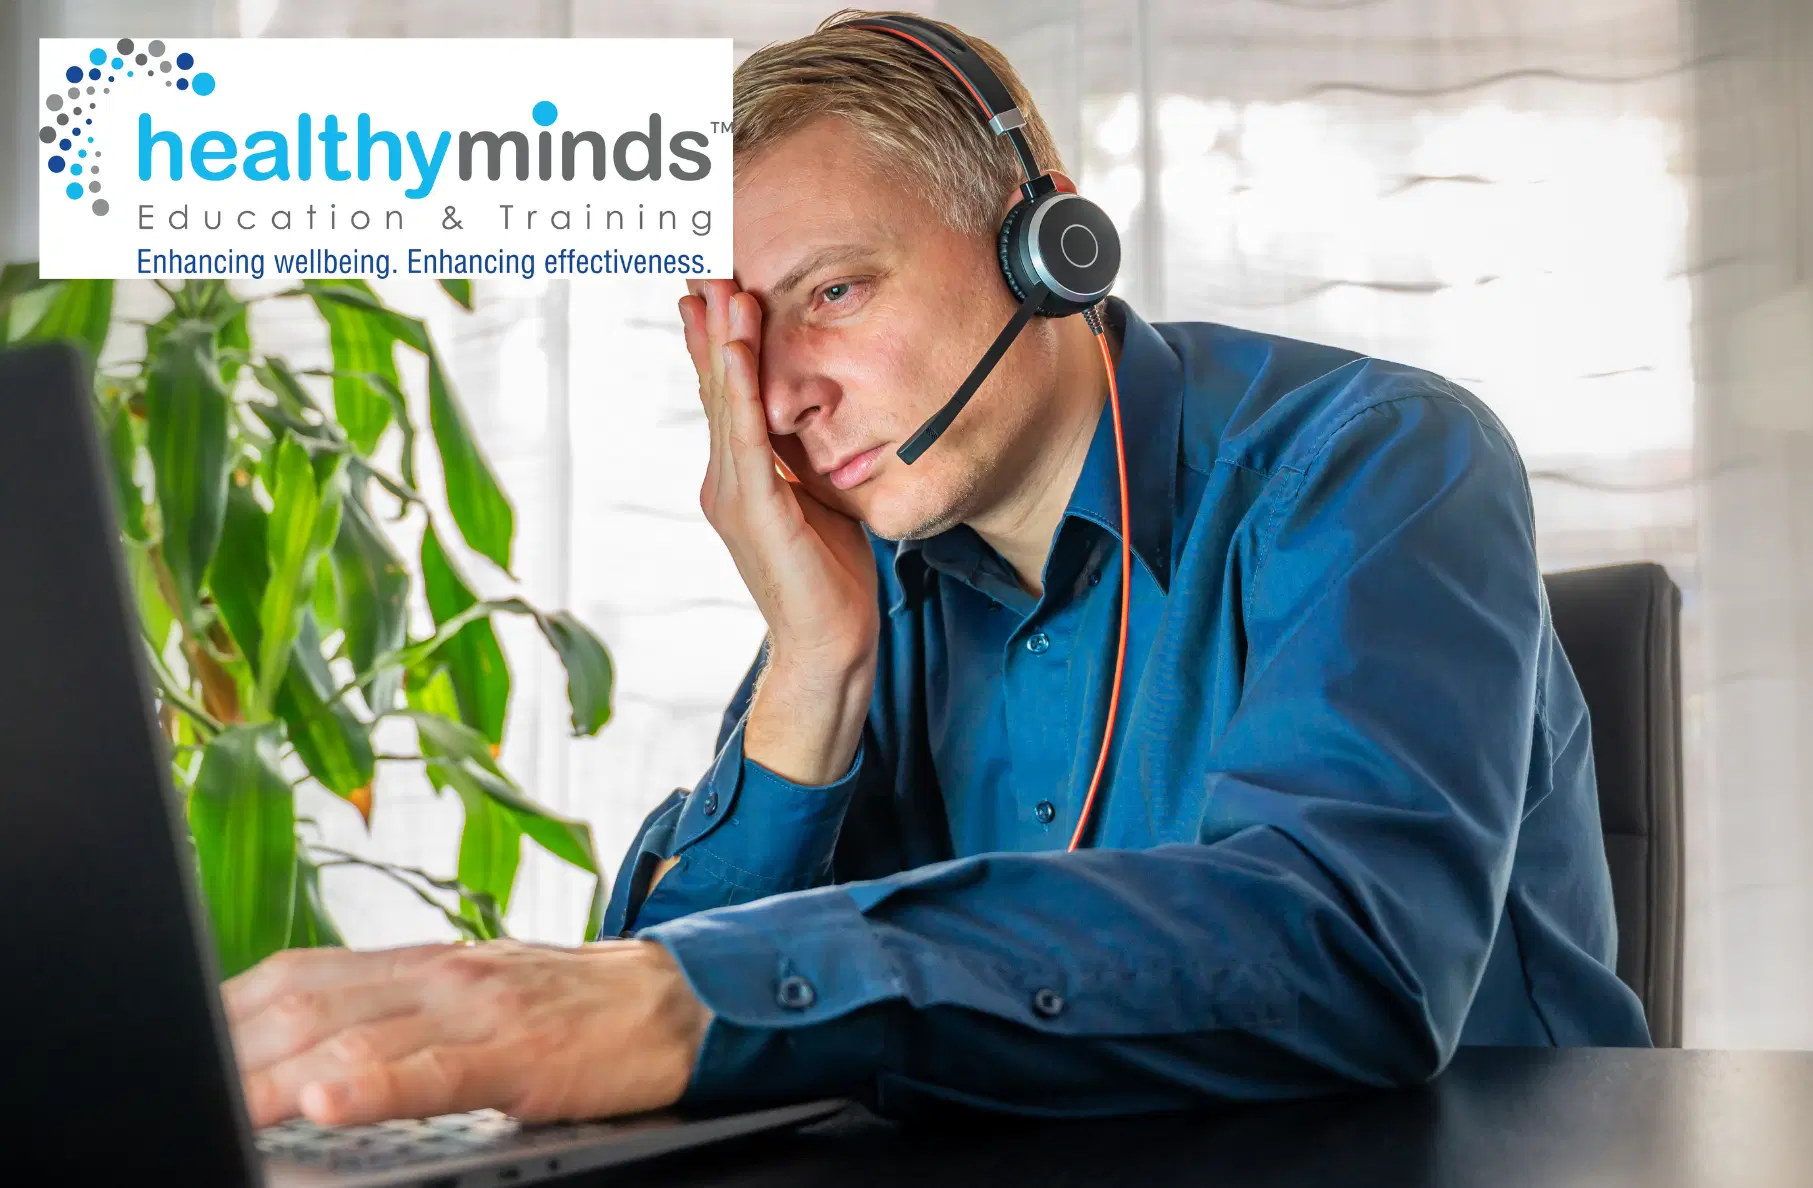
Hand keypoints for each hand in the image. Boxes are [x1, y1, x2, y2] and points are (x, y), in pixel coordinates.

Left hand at [224, 939, 710, 1127]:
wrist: (677, 1000)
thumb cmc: (573, 1009)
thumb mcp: (477, 995)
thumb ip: (400, 1013)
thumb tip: (311, 1050)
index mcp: (422, 963)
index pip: (300, 975)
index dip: (229, 1009)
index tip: (180, 1042)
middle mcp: (439, 975)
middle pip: (308, 1006)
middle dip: (234, 1050)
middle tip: (178, 1084)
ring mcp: (478, 1010)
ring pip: (355, 1038)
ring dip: (275, 1076)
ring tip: (222, 1105)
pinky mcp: (520, 1055)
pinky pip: (433, 1072)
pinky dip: (373, 1088)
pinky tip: (327, 1105)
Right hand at [680, 280, 877, 784]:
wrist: (829, 648)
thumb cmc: (830, 582)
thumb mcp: (820, 503)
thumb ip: (807, 461)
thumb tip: (818, 420)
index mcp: (740, 474)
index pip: (725, 390)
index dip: (716, 336)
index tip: (711, 280)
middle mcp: (724, 476)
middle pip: (714, 383)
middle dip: (707, 320)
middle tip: (699, 256)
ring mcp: (732, 492)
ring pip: (723, 400)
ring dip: (720, 338)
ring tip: (717, 283)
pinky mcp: (753, 509)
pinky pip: (745, 434)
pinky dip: (739, 386)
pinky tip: (736, 346)